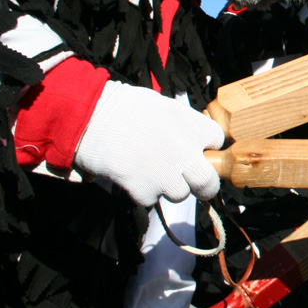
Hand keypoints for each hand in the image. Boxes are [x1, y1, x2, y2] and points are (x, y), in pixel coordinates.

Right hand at [73, 81, 224, 206]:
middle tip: (194, 185)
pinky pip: (151, 200)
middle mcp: (185, 150)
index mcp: (193, 126)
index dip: (207, 148)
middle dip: (203, 186)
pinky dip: (142, 192)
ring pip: (179, 194)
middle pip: (208, 182)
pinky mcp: (144, 188)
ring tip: (150, 171)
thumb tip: (195, 142)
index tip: (198, 150)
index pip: (217, 142)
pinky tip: (132, 175)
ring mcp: (166, 172)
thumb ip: (185, 125)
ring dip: (168, 188)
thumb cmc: (125, 107)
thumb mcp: (165, 106)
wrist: (90, 115)